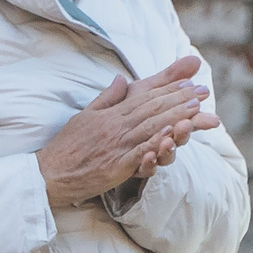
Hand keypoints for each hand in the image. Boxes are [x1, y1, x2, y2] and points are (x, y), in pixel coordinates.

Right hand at [36, 56, 218, 205]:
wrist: (50, 172)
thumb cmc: (67, 146)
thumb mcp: (85, 115)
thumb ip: (107, 98)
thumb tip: (122, 79)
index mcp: (110, 115)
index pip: (144, 98)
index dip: (169, 89)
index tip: (190, 83)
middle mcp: (115, 127)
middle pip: (152, 109)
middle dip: (180, 99)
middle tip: (202, 92)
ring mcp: (117, 145)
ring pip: (150, 128)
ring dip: (175, 117)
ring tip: (196, 109)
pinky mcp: (116, 165)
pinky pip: (141, 152)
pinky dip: (157, 144)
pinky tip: (173, 138)